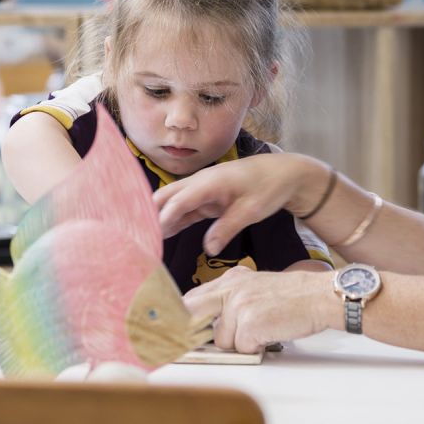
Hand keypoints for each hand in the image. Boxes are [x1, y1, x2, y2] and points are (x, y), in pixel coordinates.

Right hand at [154, 152, 322, 254]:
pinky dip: (173, 221)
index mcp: (209, 182)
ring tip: (144, 240)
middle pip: (166, 197)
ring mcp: (202, 191)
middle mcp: (200, 183)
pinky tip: (162, 235)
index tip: (151, 237)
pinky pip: (184, 210)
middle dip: (151, 216)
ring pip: (172, 203)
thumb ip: (228, 228)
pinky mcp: (206, 199)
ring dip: (160, 219)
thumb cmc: (268, 187)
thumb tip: (209, 249)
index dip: (162, 218)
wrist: (284, 174)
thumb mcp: (251, 210)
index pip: (178, 201)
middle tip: (139, 239)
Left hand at [183, 266, 340, 353]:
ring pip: (222, 340)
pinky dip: (257, 348)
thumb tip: (208, 324)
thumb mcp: (255, 288)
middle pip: (191, 314)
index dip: (183, 317)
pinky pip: (243, 349)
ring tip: (263, 330)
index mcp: (230, 279)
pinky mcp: (250, 323)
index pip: (191, 298)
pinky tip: (271, 335)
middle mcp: (231, 288)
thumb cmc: (293, 297)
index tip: (178, 329)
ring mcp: (239, 305)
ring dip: (241, 343)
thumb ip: (230, 302)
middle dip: (192, 331)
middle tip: (197, 340)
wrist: (320, 296)